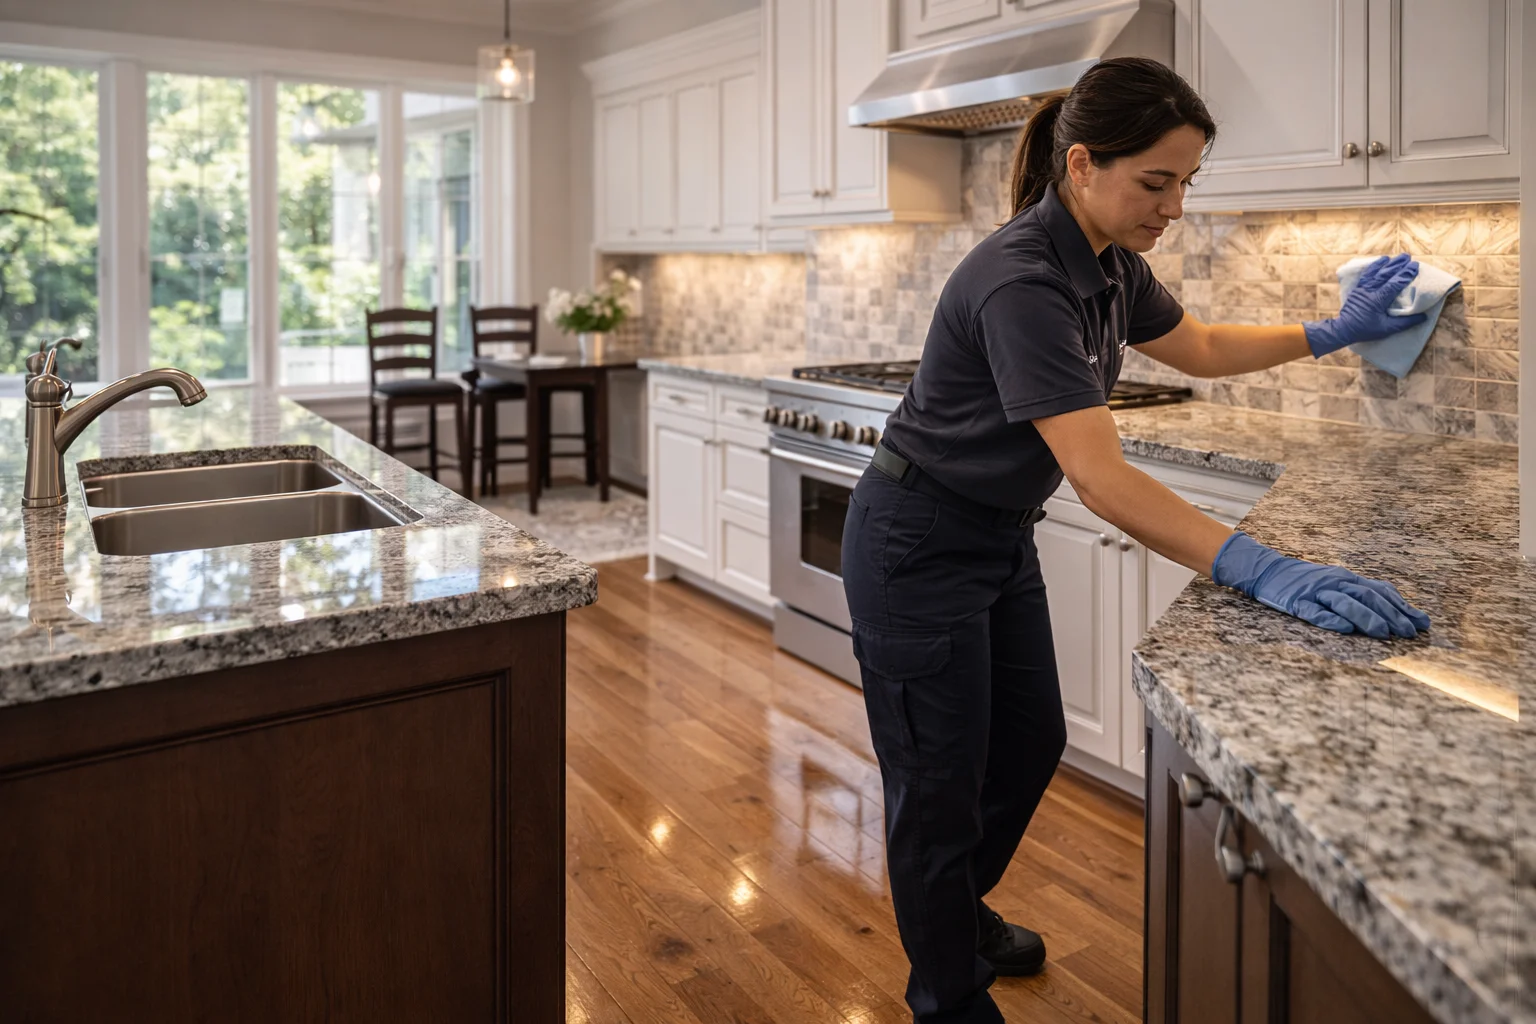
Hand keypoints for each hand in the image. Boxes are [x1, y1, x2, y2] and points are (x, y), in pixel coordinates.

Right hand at [1211, 533, 1429, 637]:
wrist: (1268, 570)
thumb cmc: (1308, 582)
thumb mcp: (1339, 583)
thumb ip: (1366, 595)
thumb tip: (1402, 612)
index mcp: (1347, 578)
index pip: (1380, 591)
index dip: (1402, 607)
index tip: (1421, 624)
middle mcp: (1335, 582)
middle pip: (1367, 596)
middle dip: (1390, 615)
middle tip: (1407, 633)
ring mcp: (1315, 592)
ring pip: (1344, 602)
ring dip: (1366, 617)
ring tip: (1383, 633)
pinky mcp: (1295, 602)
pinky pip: (1314, 611)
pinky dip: (1330, 619)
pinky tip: (1343, 628)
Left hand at [1303, 254, 1427, 357]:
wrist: (1343, 329)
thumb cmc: (1366, 330)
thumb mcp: (1387, 329)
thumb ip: (1405, 323)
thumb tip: (1424, 316)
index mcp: (1378, 300)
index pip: (1395, 283)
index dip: (1406, 274)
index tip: (1415, 266)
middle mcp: (1370, 291)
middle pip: (1385, 274)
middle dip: (1397, 264)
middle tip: (1408, 257)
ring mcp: (1362, 288)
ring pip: (1376, 272)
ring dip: (1387, 263)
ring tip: (1396, 257)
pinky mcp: (1357, 288)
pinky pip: (1367, 274)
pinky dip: (1374, 266)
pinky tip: (1380, 261)